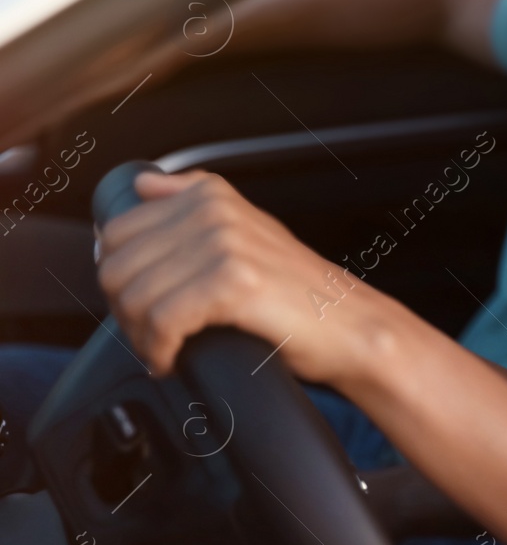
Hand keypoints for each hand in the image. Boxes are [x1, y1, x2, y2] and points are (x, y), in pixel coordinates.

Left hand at [96, 170, 387, 385]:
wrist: (353, 328)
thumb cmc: (302, 293)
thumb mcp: (250, 231)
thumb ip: (195, 200)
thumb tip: (144, 183)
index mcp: (212, 196)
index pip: (116, 233)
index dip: (121, 279)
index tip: (142, 307)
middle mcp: (216, 212)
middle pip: (117, 266)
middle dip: (124, 312)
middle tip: (152, 337)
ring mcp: (225, 244)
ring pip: (134, 297)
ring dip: (140, 337)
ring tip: (163, 351)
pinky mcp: (233, 283)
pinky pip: (162, 322)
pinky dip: (159, 351)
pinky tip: (173, 362)